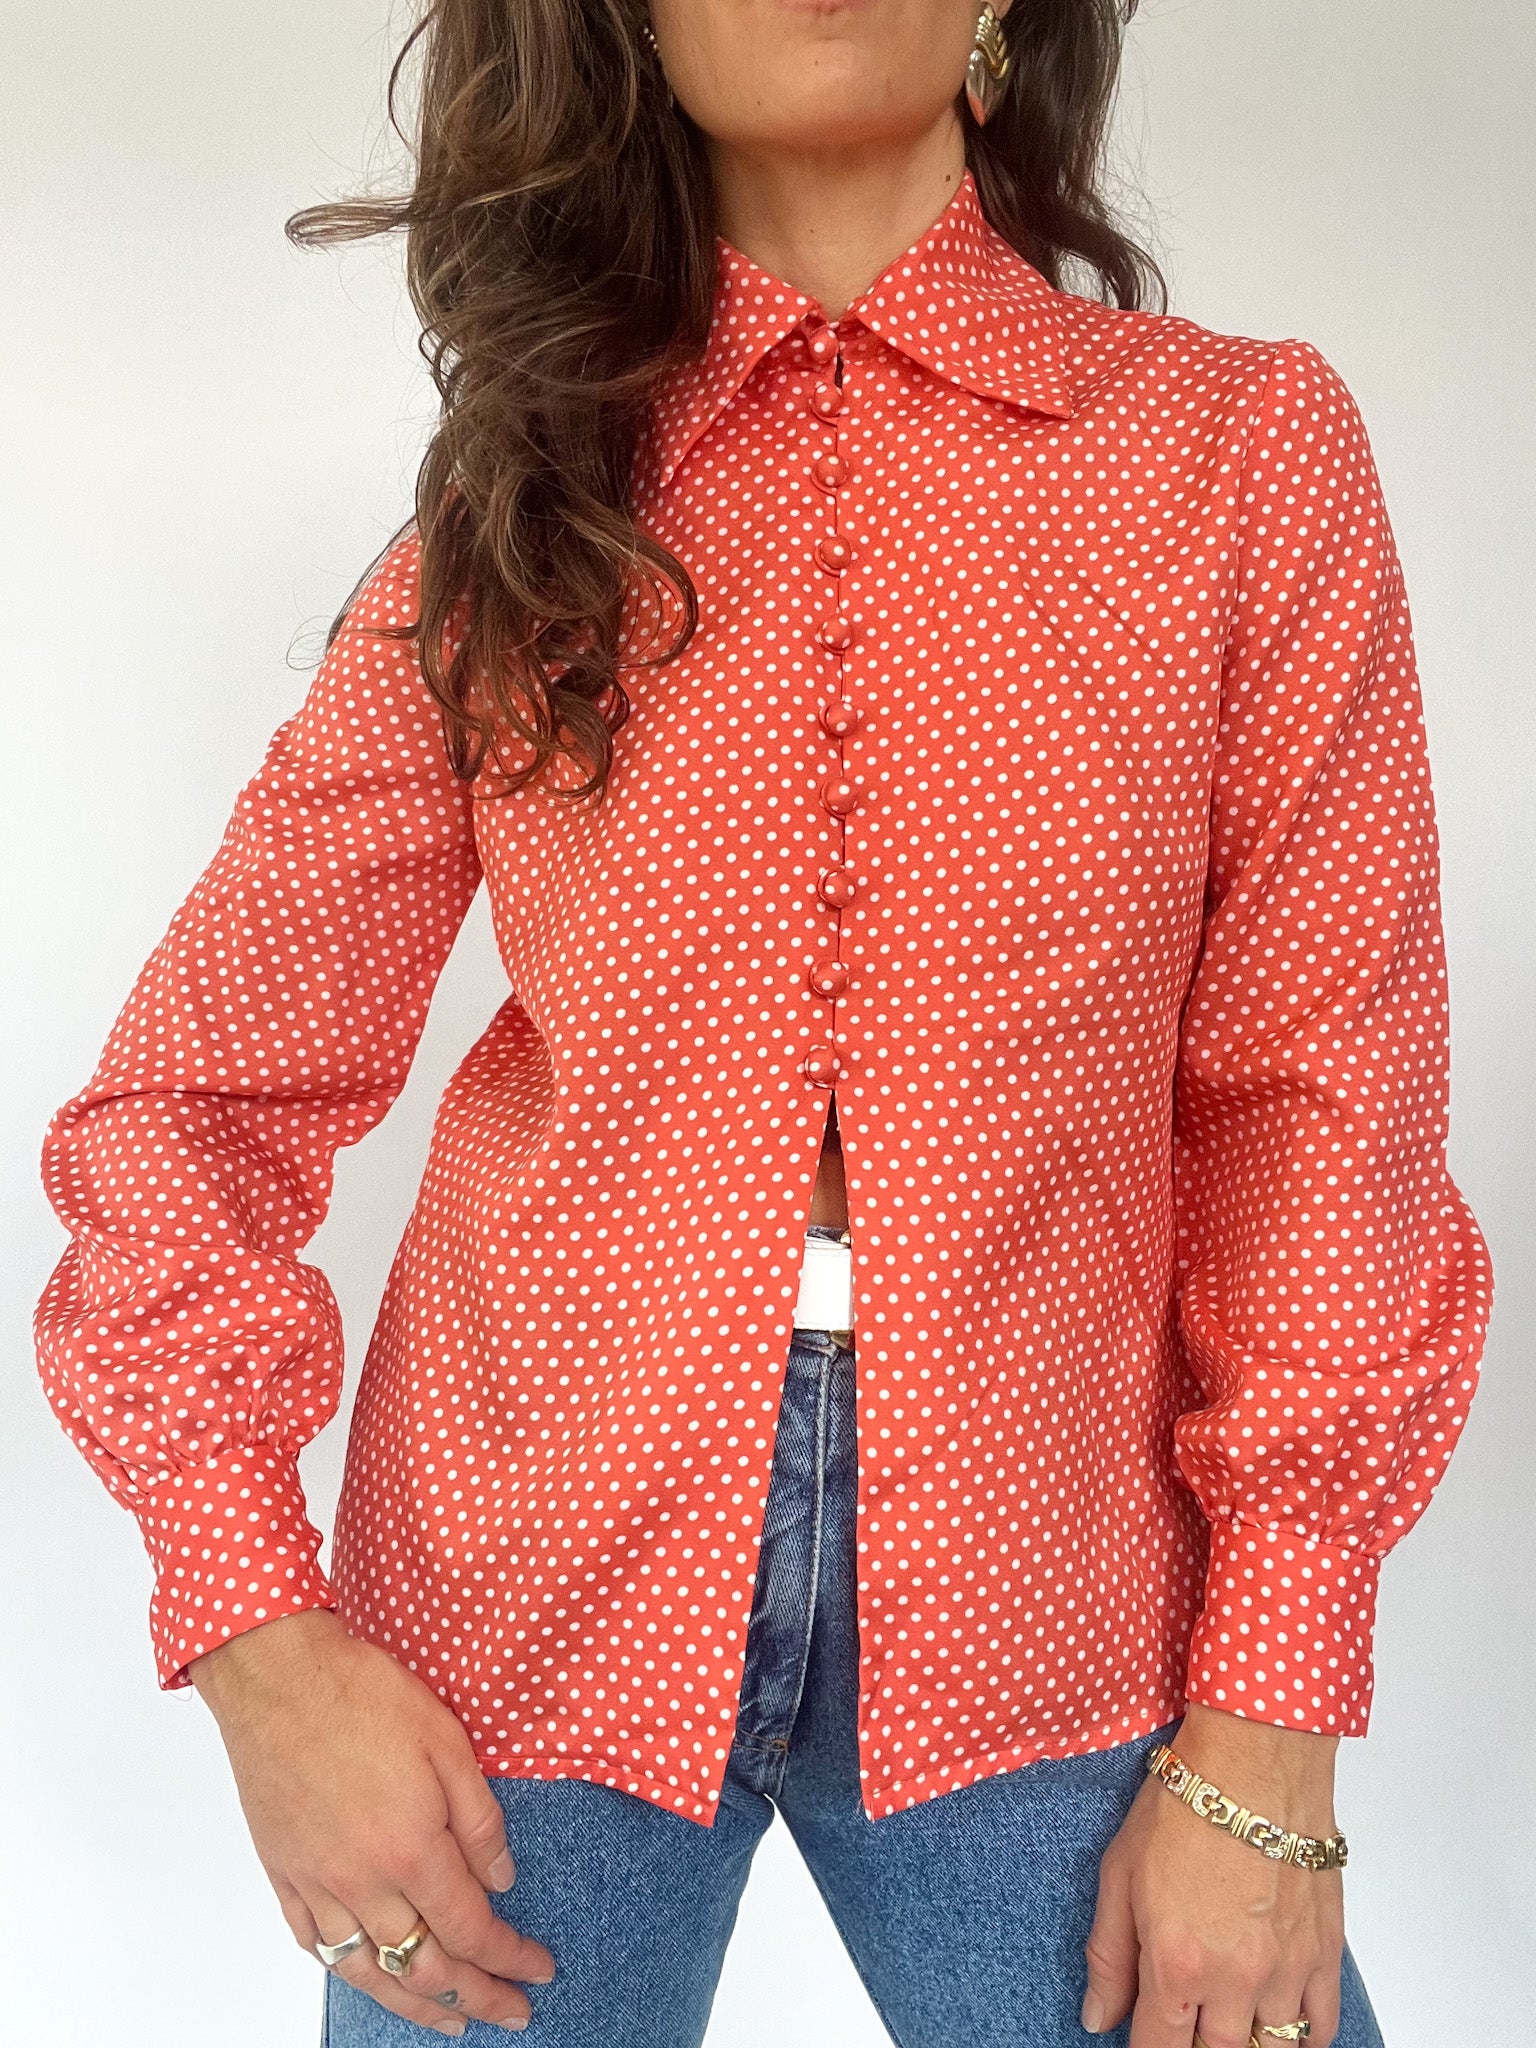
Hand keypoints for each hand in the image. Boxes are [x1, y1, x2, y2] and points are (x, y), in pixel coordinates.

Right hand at [189, 1608, 553, 2036]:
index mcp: (412, 1851)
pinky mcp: (283, 1873)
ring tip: (449, 2020)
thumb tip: (502, 1878)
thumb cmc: (362, 1695)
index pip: (471, 1929)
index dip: (510, 1958)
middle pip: (424, 1966)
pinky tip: (367, 1975)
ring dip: (414, 2005)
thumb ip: (479, 1820)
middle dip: (474, 1997)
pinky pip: (315, 1944)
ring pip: (368, 1973)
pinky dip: (347, 1971)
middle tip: (509, 2013)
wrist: (280, 1676)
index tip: (538, 1970)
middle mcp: (362, 1883)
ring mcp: (317, 1884)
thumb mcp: (447, 1742)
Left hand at [1082, 1703, 1344, 2047]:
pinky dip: (1301, 2036)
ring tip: (1224, 2016)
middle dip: (1193, 2043)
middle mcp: (1235, 1981)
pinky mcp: (1324, 1953)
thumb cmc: (1185, 1805)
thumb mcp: (1119, 1874)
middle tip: (1183, 2016)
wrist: (1253, 1761)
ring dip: (1243, 2039)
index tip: (1143, 2036)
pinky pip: (1322, 2026)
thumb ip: (1108, 1956)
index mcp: (1177, 1964)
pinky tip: (1278, 2022)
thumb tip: (1097, 2017)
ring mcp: (1286, 1972)